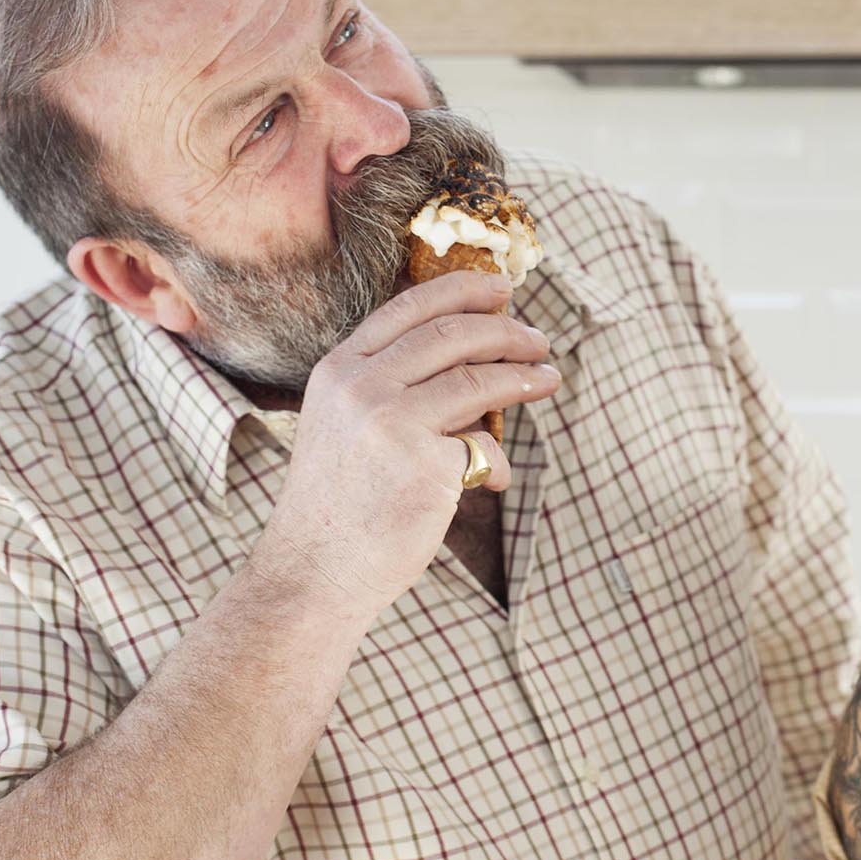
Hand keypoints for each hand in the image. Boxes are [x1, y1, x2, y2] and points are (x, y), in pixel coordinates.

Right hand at [254, 270, 561, 620]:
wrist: (313, 572)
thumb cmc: (339, 502)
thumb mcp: (347, 425)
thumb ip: (394, 386)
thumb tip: (478, 358)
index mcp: (339, 369)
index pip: (408, 308)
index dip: (462, 290)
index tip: (501, 287)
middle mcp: (360, 388)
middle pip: (451, 335)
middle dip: (505, 331)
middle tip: (537, 339)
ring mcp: (390, 425)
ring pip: (477, 381)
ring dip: (522, 377)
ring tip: (547, 379)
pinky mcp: (423, 468)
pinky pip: (483, 448)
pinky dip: (499, 462)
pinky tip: (498, 479)